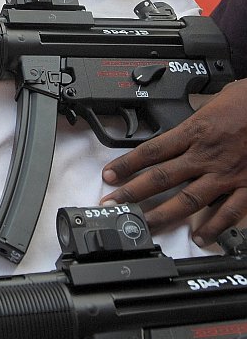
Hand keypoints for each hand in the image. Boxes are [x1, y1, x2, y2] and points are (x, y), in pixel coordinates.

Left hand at [100, 80, 246, 246]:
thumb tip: (181, 129)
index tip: (109, 176)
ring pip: (188, 199)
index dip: (126, 165)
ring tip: (145, 226)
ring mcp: (226, 174)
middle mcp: (206, 155)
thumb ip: (194, 119)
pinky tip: (200, 237)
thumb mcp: (212, 101)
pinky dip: (214, 227)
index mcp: (195, 131)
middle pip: (162, 178)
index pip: (152, 151)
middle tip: (114, 205)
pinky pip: (228, 211)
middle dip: (133, 193)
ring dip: (164, 214)